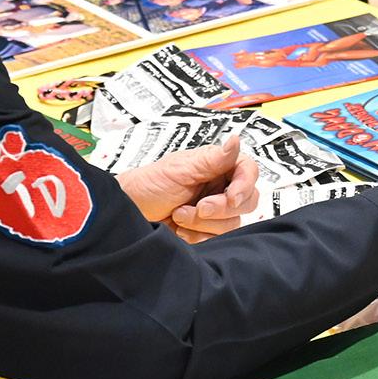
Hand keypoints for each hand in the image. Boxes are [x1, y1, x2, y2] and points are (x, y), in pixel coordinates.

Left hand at [115, 135, 259, 242]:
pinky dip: (198, 236)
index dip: (245, 186)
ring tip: (179, 214)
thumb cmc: (149, 184)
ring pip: (232, 222)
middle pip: (247, 201)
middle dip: (221, 208)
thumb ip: (213, 159)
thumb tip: (236, 139)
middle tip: (198, 207)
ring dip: (203, 222)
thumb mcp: (181, 169)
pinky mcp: (207, 231)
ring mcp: (215, 210)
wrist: (129, 212)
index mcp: (218, 166)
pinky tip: (180, 229)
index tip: (231, 198)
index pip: (248, 172)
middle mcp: (221, 186)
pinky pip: (218, 239)